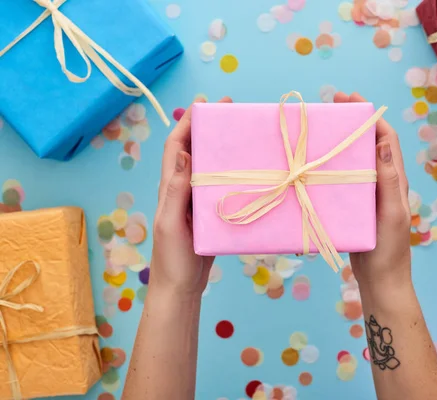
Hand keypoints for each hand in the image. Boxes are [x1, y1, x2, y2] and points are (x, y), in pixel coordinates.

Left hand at [150, 96, 231, 296]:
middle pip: (193, 150)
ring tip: (242, 135)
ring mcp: (197, 201)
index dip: (187, 123)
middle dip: (208, 128)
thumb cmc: (171, 257)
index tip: (205, 104)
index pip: (175, 146)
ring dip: (221, 149)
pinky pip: (221, 187)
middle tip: (231, 113)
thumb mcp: (170, 222)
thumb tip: (182, 151)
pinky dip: (232, 174)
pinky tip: (248, 171)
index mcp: (170, 187)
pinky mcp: (211, 213)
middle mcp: (183, 189)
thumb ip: (175, 189)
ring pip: (208, 167)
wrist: (180, 286)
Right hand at [333, 92, 411, 288]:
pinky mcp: (356, 206)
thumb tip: (383, 141)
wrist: (381, 280)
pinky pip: (346, 178)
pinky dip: (334, 165)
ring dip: (342, 141)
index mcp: (395, 180)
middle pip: (370, 144)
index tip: (350, 100)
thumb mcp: (391, 213)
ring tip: (322, 129)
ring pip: (356, 160)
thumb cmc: (389, 250)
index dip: (371, 116)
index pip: (386, 139)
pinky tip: (317, 164)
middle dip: (353, 122)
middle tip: (331, 107)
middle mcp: (383, 183)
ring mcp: (369, 194)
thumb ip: (388, 179)